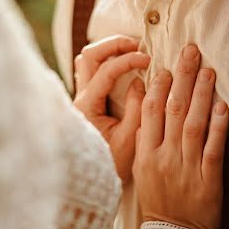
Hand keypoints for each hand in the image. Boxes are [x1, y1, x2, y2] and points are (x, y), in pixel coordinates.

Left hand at [74, 36, 149, 182]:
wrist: (93, 183)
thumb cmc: (112, 165)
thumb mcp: (131, 138)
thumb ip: (138, 108)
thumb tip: (141, 81)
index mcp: (87, 107)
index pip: (107, 71)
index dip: (129, 60)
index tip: (150, 61)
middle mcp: (79, 100)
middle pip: (90, 55)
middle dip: (114, 45)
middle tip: (138, 46)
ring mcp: (81, 100)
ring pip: (87, 62)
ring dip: (109, 52)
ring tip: (132, 53)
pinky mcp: (87, 104)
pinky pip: (93, 73)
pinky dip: (108, 64)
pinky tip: (126, 69)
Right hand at [133, 44, 228, 228]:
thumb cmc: (158, 202)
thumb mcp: (142, 173)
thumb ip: (145, 143)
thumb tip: (148, 113)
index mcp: (145, 156)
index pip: (150, 113)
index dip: (158, 87)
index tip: (165, 66)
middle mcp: (164, 158)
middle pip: (173, 111)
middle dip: (182, 78)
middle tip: (190, 51)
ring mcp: (186, 169)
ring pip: (193, 125)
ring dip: (201, 95)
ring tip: (208, 70)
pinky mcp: (208, 181)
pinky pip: (213, 149)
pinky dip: (218, 126)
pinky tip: (222, 105)